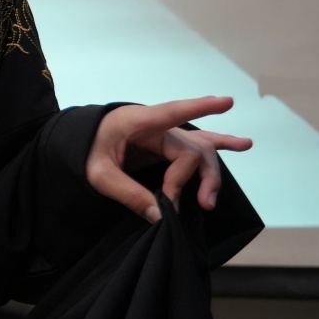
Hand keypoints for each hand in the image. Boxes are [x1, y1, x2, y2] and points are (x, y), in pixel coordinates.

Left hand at [86, 96, 253, 221]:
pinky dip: (219, 145)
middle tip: (197, 206)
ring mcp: (164, 133)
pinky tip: (241, 145)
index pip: (173, 112)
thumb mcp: (97, 174)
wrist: (76, 142)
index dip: (199, 107)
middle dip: (197, 178)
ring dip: (210, 174)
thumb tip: (161, 216)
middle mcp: (157, 124)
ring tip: (210, 200)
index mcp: (137, 121)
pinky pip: (198, 143)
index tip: (225, 102)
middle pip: (191, 148)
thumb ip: (128, 193)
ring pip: (200, 149)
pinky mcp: (166, 143)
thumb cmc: (84, 150)